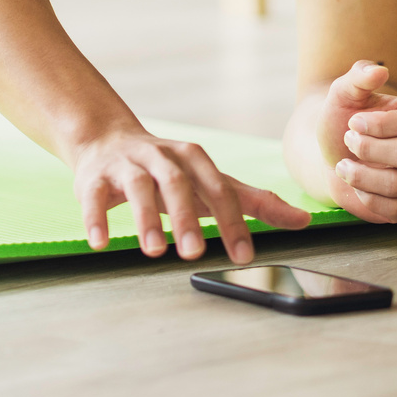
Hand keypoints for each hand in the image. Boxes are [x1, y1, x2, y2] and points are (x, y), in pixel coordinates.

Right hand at [74, 130, 310, 262]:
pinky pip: (92, 195)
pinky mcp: (93, 176)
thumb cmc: (169, 171)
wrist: (107, 140)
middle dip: (185, 217)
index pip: (218, 188)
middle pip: (176, 182)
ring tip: (153, 250)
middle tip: (194, 254)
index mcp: (192, 158)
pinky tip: (99, 242)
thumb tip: (303, 221)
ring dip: (145, 217)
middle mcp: (160, 156)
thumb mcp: (210, 182)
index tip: (243, 256)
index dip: (231, 221)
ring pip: (137, 186)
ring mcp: (126, 164)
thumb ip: (253, 202)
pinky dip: (96, 217)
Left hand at [315, 60, 396, 223]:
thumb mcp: (344, 94)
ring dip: (361, 176)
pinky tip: (357, 186)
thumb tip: (378, 70)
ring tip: (343, 166)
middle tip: (347, 142)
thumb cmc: (344, 120)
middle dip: (367, 149)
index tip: (353, 122)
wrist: (335, 154)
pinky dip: (369, 199)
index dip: (381, 124)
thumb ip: (359, 77)